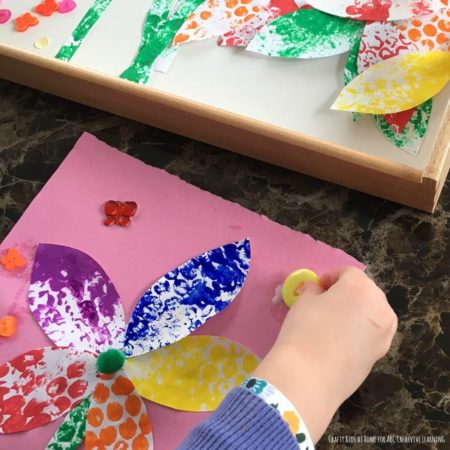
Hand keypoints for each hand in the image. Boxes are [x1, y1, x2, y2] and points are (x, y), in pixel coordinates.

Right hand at [253, 266, 397, 442]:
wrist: (309, 377)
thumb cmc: (304, 330)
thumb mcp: (303, 302)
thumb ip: (314, 291)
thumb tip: (318, 291)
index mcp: (360, 288)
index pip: (348, 273)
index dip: (330, 277)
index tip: (316, 288)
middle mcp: (380, 307)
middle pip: (365, 291)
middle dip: (346, 293)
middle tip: (325, 303)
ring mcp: (384, 333)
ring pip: (372, 312)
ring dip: (357, 311)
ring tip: (334, 322)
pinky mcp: (381, 354)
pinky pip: (372, 333)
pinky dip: (360, 331)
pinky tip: (340, 341)